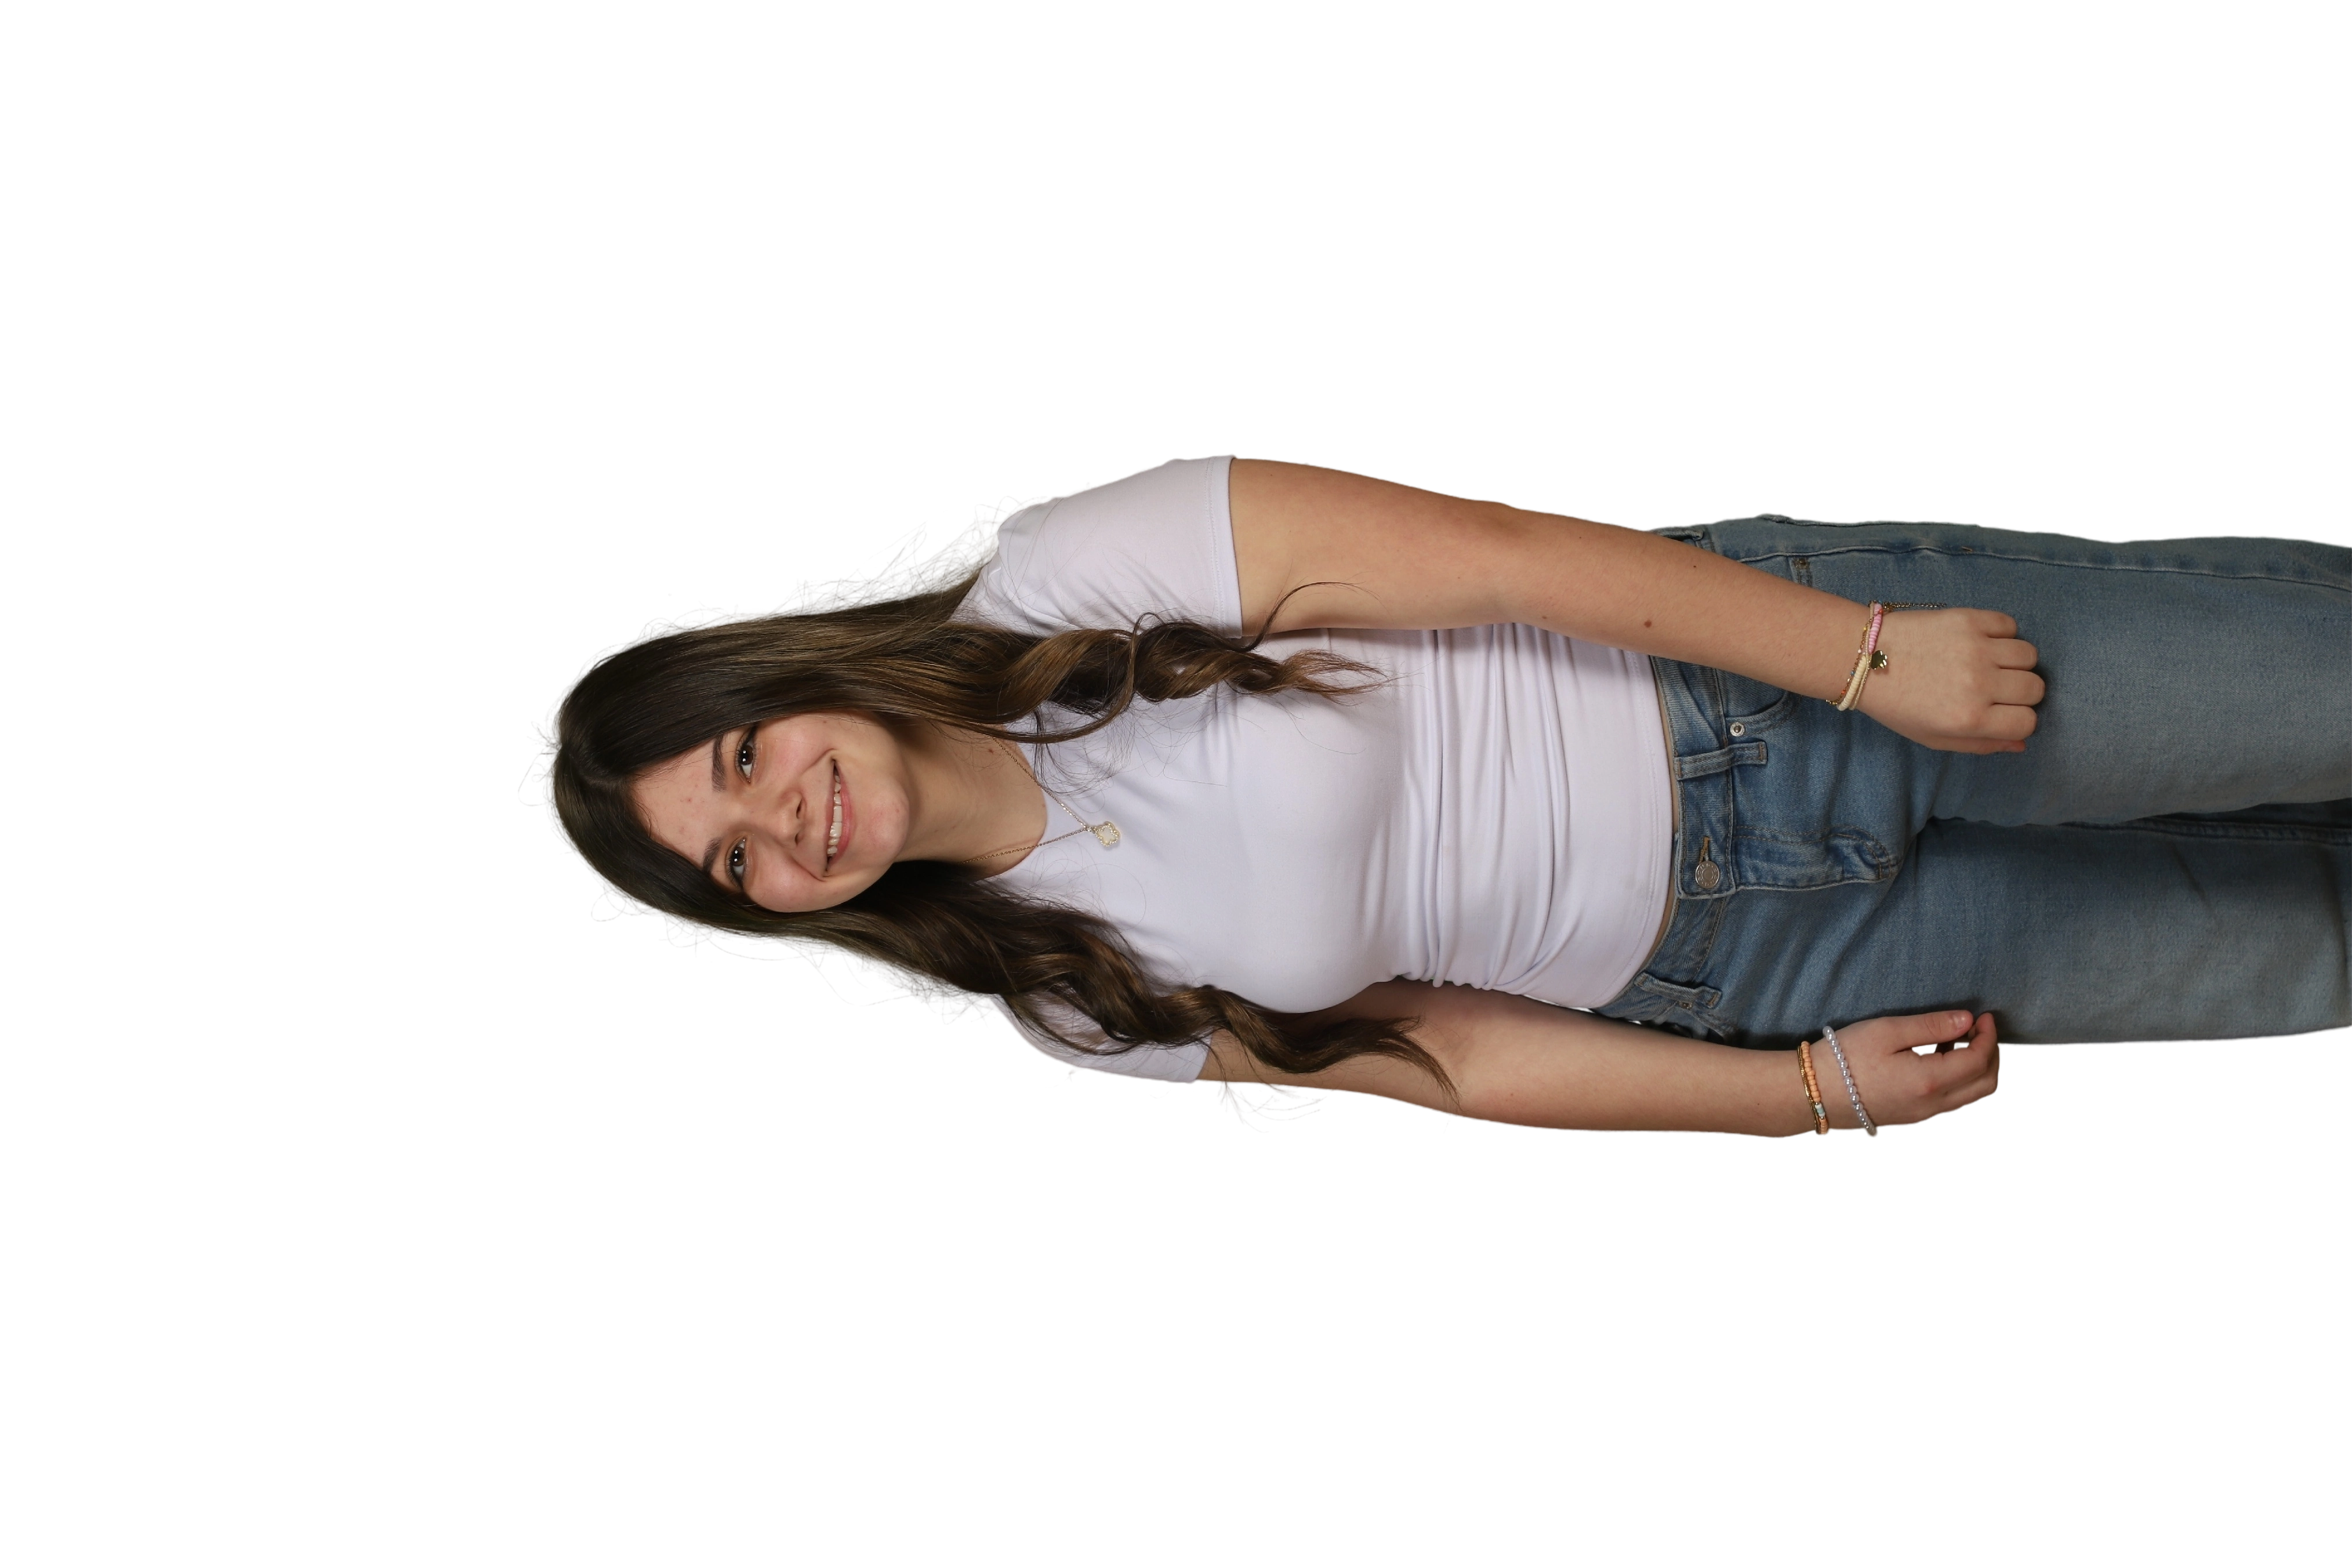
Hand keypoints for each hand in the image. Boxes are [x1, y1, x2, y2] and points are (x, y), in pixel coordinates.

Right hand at [1820, 1009, 2003, 1131]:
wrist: (1815, 1091)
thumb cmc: (1846, 1056)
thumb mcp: (1887, 1031)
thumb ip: (1931, 1026)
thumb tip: (1966, 1020)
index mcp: (1930, 1081)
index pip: (1978, 1060)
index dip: (1988, 1036)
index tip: (1983, 1016)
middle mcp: (1933, 1104)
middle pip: (1985, 1084)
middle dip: (1990, 1054)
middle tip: (1979, 1030)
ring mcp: (1923, 1115)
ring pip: (1972, 1096)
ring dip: (1978, 1069)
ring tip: (1961, 1043)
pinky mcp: (1912, 1117)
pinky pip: (1953, 1101)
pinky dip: (1961, 1081)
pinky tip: (1942, 1061)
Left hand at [1853, 608, 2043, 754]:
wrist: (1864, 659)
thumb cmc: (1897, 704)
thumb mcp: (1933, 738)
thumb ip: (1980, 745)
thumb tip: (2021, 743)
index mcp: (1969, 718)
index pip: (2027, 721)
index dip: (2018, 719)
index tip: (2003, 712)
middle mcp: (1978, 684)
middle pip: (2035, 688)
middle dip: (2021, 692)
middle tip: (1997, 687)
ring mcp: (1975, 648)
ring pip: (2029, 655)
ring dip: (2015, 661)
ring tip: (1990, 662)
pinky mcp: (1969, 619)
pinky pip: (2010, 624)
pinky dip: (2002, 633)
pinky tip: (1981, 641)